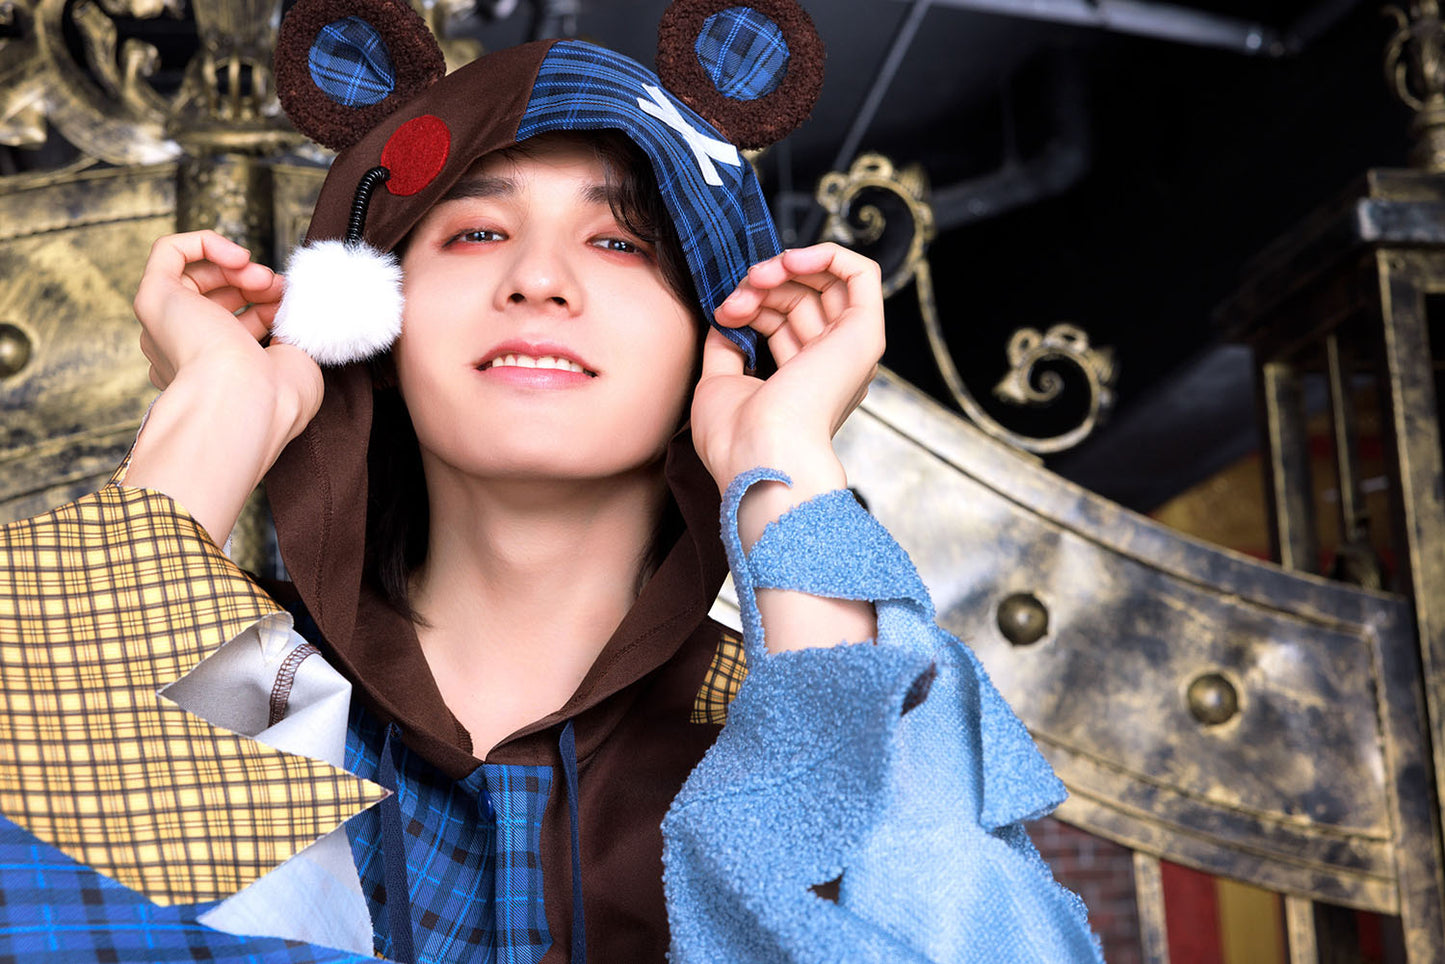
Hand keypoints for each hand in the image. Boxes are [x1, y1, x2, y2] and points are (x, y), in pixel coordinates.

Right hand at [124, 231, 321, 542]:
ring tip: (264, 277)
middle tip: (279, 289)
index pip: (235, 327)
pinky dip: (206, 243)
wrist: (244, 403)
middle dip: (255, 286)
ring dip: (237, 267)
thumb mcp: (296, 363)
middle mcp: (183, 351)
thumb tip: (290, 309)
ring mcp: (166, 326)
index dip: (267, 308)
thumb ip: (289, 335)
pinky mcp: (154, 300)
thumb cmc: (275, 399)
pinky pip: (169, 252)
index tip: (290, 308)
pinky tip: (238, 256)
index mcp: (213, 374)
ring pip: (195, 276)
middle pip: (215, 299)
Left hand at [690, 243, 883, 496]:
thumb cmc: (736, 438)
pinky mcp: (864, 334)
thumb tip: (727, 320)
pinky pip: (862, 273)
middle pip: (803, 300)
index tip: (723, 312)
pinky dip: (827, 254)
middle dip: (763, 286)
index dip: (753, 303)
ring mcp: (849, 350)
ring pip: (827, 283)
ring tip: (753, 279)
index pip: (785, 321)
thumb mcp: (719, 383)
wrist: (758, 454)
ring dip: (784, 269)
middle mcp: (831, 365)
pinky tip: (790, 260)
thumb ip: (727, 349)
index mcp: (804, 381)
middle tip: (734, 297)